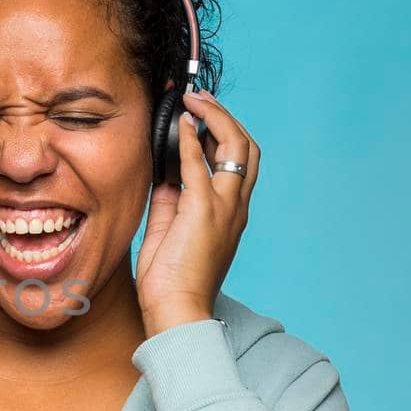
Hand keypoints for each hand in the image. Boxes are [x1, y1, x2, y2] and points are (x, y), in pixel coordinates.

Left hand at [136, 92, 260, 337]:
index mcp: (230, 213)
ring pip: (236, 147)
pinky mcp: (203, 210)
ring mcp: (224, 207)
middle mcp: (235, 206)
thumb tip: (163, 172)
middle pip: (247, 148)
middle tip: (200, 100)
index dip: (223, 134)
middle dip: (226, 118)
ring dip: (214, 117)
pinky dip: (191, 138)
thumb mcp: (169, 230)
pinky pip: (199, 164)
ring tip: (193, 101)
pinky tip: (181, 123)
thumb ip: (170, 199)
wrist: (176, 310)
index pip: (239, 164)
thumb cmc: (171, 279)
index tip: (200, 117)